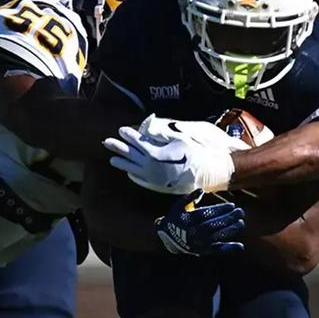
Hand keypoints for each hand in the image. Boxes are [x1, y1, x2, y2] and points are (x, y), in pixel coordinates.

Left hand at [104, 116, 235, 194]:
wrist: (211, 173)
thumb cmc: (198, 153)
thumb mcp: (180, 139)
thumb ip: (161, 136)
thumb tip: (147, 130)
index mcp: (157, 154)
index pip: (138, 143)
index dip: (129, 135)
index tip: (121, 129)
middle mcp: (153, 168)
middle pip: (131, 156)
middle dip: (119, 148)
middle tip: (107, 142)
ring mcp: (156, 179)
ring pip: (134, 170)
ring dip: (123, 163)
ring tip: (112, 159)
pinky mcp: (161, 187)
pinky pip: (143, 182)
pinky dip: (134, 176)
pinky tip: (129, 172)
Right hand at [156, 191, 244, 256]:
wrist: (168, 238)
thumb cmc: (176, 218)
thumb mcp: (179, 206)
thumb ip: (190, 197)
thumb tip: (201, 190)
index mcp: (188, 220)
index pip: (206, 214)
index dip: (220, 210)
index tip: (232, 205)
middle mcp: (193, 232)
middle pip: (213, 225)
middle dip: (228, 218)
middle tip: (240, 212)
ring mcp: (199, 243)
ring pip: (217, 237)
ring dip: (231, 230)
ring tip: (241, 223)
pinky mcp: (203, 251)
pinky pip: (217, 250)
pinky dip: (229, 249)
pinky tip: (240, 246)